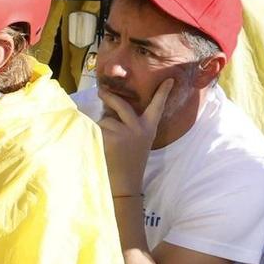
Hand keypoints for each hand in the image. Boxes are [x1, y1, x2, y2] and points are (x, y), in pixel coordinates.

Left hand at [97, 78, 173, 193]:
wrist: (125, 183)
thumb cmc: (131, 163)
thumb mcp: (139, 142)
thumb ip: (131, 126)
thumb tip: (110, 109)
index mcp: (149, 129)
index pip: (157, 107)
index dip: (162, 93)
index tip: (168, 79)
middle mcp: (138, 128)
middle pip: (122, 106)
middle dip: (110, 97)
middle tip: (101, 92)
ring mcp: (123, 132)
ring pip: (105, 120)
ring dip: (101, 127)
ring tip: (106, 142)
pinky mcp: (110, 137)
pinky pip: (97, 128)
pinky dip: (95, 134)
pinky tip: (101, 147)